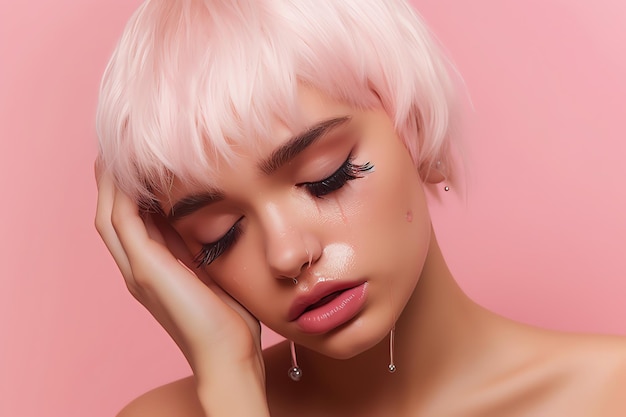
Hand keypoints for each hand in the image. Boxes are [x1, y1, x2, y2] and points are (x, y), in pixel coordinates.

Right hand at [94, 161, 264, 399]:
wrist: (230, 355)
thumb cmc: (231, 316)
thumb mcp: (213, 270)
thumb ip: (201, 247)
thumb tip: (212, 215)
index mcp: (154, 267)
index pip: (133, 219)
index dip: (131, 188)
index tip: (142, 158)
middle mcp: (138, 267)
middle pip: (112, 213)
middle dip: (115, 179)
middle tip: (123, 145)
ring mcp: (138, 269)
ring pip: (110, 215)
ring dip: (112, 181)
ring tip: (121, 148)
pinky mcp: (146, 270)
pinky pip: (124, 222)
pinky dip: (122, 194)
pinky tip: (131, 169)